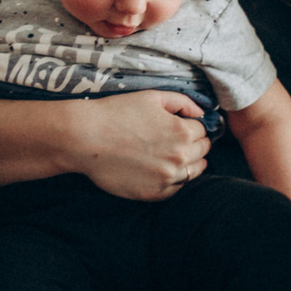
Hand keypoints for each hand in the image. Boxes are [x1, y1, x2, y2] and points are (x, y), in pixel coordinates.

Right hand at [72, 90, 208, 200]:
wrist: (86, 138)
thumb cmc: (117, 113)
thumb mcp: (152, 97)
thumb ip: (183, 102)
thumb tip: (202, 112)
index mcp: (182, 132)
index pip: (203, 130)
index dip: (194, 126)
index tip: (186, 126)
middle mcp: (180, 157)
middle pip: (202, 151)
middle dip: (195, 144)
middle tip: (181, 140)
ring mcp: (167, 178)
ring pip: (193, 172)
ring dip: (190, 163)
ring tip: (175, 156)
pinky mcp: (153, 193)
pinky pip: (176, 189)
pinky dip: (175, 180)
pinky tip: (165, 171)